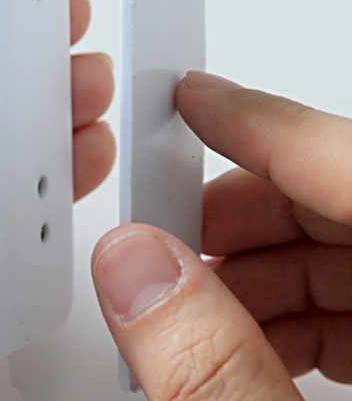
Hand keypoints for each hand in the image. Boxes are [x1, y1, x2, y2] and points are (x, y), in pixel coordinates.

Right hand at [92, 70, 351, 399]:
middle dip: (239, 210)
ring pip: (342, 243)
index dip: (259, 124)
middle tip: (167, 234)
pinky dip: (292, 307)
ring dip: (258, 266)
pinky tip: (243, 338)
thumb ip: (213, 367)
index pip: (346, 162)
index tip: (193, 97)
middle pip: (337, 196)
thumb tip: (133, 269)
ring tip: (191, 301)